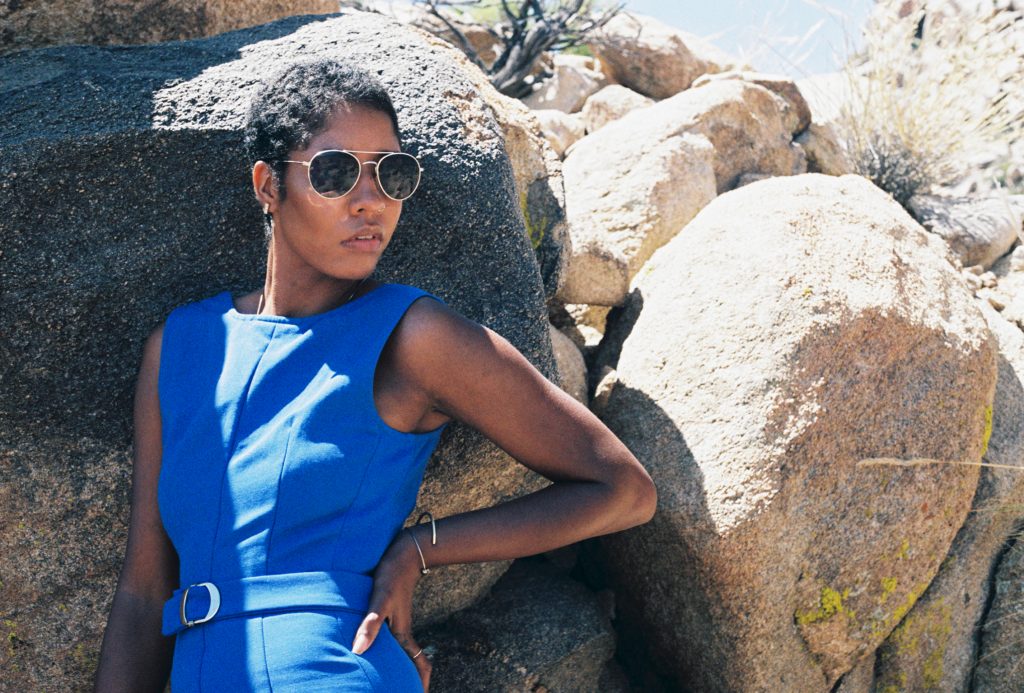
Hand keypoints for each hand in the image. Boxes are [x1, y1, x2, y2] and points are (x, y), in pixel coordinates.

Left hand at [352, 530, 431, 691]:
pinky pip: (389, 638)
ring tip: (391, 679)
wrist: (403, 552)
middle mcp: (400, 631)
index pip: (419, 664)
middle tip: (402, 689)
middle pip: (409, 661)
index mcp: (401, 634)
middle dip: (410, 678)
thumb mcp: (379, 598)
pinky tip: (374, 646)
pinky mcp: (389, 612)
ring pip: (400, 650)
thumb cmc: (391, 575)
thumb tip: (358, 651)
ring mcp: (396, 622)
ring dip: (400, 665)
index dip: (421, 681)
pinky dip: (387, 649)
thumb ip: (370, 624)